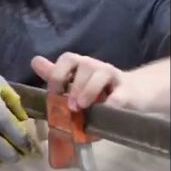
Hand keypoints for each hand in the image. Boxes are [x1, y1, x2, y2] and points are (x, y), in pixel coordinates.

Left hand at [31, 52, 161, 112]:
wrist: (135, 94)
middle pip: (85, 64)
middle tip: (70, 106)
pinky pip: (119, 94)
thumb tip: (35, 61)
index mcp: (82, 66)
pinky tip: (105, 112)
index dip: (58, 74)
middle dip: (74, 84)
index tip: (54, 93)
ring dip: (89, 90)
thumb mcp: (77, 84)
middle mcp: (97, 67)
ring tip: (83, 106)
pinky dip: (111, 103)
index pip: (68, 58)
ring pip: (102, 73)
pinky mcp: (128, 91)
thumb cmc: (101, 91)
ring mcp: (114, 77)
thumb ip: (57, 76)